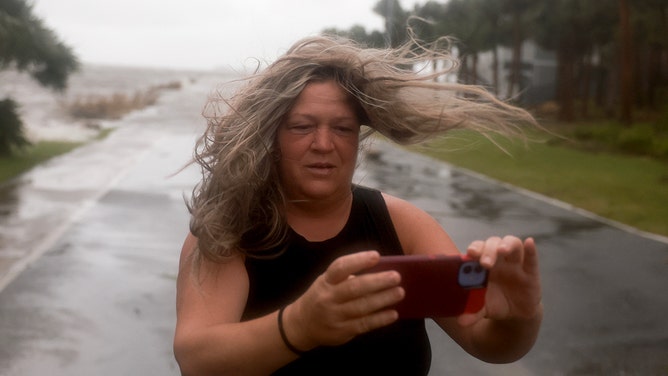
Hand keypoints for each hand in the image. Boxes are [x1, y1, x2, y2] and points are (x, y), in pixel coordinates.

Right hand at [282, 251, 403, 350]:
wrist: (302, 325)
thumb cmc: (322, 297)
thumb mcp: (327, 283)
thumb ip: (347, 278)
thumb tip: (380, 272)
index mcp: (326, 281)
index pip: (340, 267)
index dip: (358, 261)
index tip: (376, 256)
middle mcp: (329, 298)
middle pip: (354, 288)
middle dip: (377, 282)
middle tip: (396, 276)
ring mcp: (334, 316)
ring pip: (361, 307)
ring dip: (383, 299)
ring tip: (400, 292)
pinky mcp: (342, 332)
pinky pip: (364, 324)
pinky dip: (380, 319)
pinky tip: (393, 313)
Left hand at [458, 236, 541, 325]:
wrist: (515, 314)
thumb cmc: (494, 303)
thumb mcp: (482, 308)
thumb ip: (471, 312)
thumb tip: (461, 321)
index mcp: (482, 263)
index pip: (478, 248)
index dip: (474, 248)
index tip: (470, 253)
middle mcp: (498, 259)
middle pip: (493, 243)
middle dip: (488, 250)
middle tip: (484, 263)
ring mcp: (515, 263)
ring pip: (512, 244)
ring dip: (507, 245)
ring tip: (502, 251)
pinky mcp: (531, 272)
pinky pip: (531, 259)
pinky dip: (531, 250)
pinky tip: (529, 242)